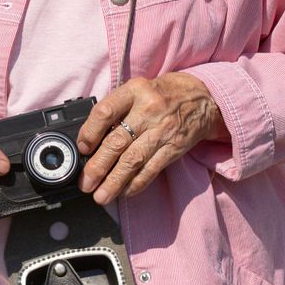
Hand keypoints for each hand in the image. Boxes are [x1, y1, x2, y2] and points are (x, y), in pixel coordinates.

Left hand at [76, 73, 224, 203]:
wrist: (203, 98)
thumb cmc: (163, 94)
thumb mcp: (138, 89)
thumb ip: (117, 109)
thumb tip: (91, 139)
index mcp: (134, 91)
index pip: (105, 111)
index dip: (90, 132)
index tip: (82, 148)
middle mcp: (148, 110)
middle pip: (117, 142)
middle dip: (98, 166)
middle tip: (85, 183)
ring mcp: (162, 130)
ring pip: (133, 160)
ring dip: (114, 181)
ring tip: (101, 196)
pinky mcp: (174, 147)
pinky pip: (152, 169)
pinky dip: (136, 184)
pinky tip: (124, 192)